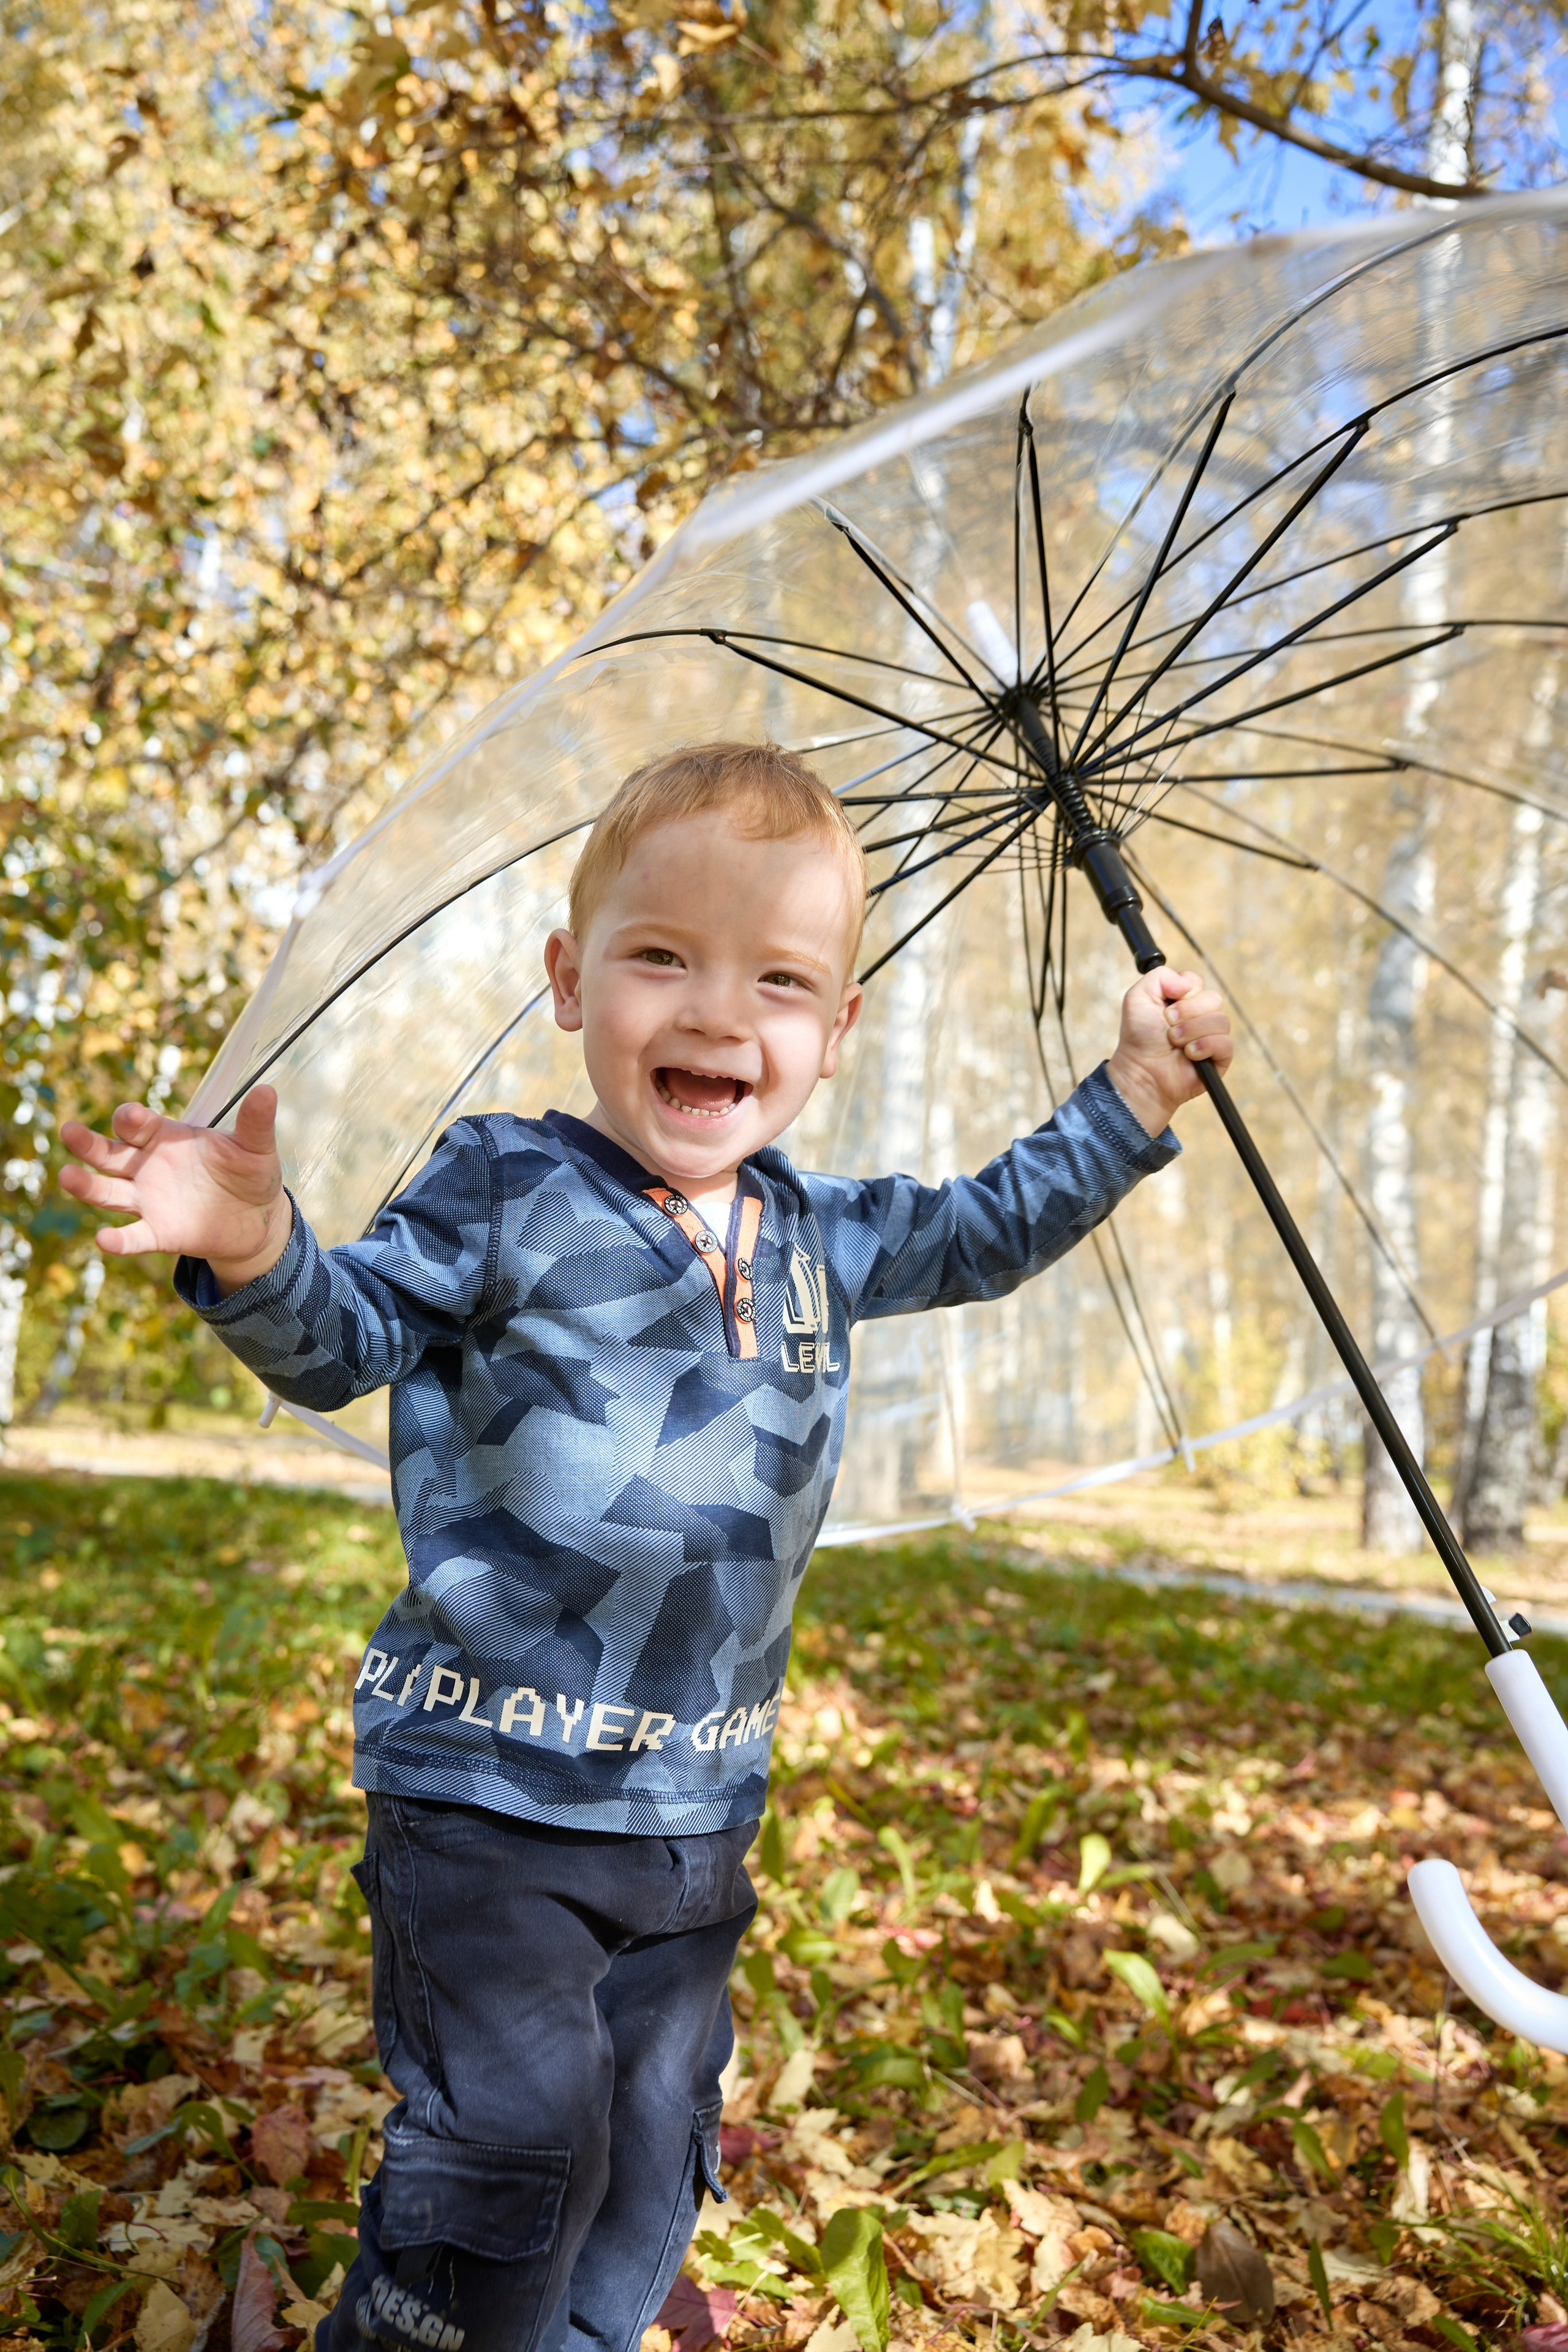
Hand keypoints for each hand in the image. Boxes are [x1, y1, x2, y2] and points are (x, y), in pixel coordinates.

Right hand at [59, 1086, 292, 1292]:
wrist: (258, 1219)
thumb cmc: (249, 1173)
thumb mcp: (256, 1147)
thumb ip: (256, 1123)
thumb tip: (267, 1091)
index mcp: (166, 1137)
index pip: (138, 1124)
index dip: (133, 1119)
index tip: (133, 1117)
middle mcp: (148, 1166)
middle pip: (108, 1153)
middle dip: (88, 1143)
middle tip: (69, 1131)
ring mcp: (148, 1200)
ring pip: (108, 1192)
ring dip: (87, 1185)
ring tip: (67, 1176)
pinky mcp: (158, 1232)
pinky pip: (133, 1237)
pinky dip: (118, 1240)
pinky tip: (104, 1240)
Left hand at [1105, 968, 1232, 1136]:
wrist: (1142, 1071)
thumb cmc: (1139, 1038)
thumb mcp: (1137, 998)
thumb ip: (1160, 976)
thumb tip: (1188, 984)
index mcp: (1183, 999)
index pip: (1196, 981)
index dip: (1183, 992)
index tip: (1165, 1007)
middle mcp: (1200, 1015)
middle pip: (1213, 998)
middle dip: (1187, 1012)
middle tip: (1168, 1026)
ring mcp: (1212, 1035)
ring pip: (1220, 1020)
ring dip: (1192, 1031)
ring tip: (1175, 1043)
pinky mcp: (1220, 1056)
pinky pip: (1226, 1043)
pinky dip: (1205, 1047)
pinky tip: (1189, 1055)